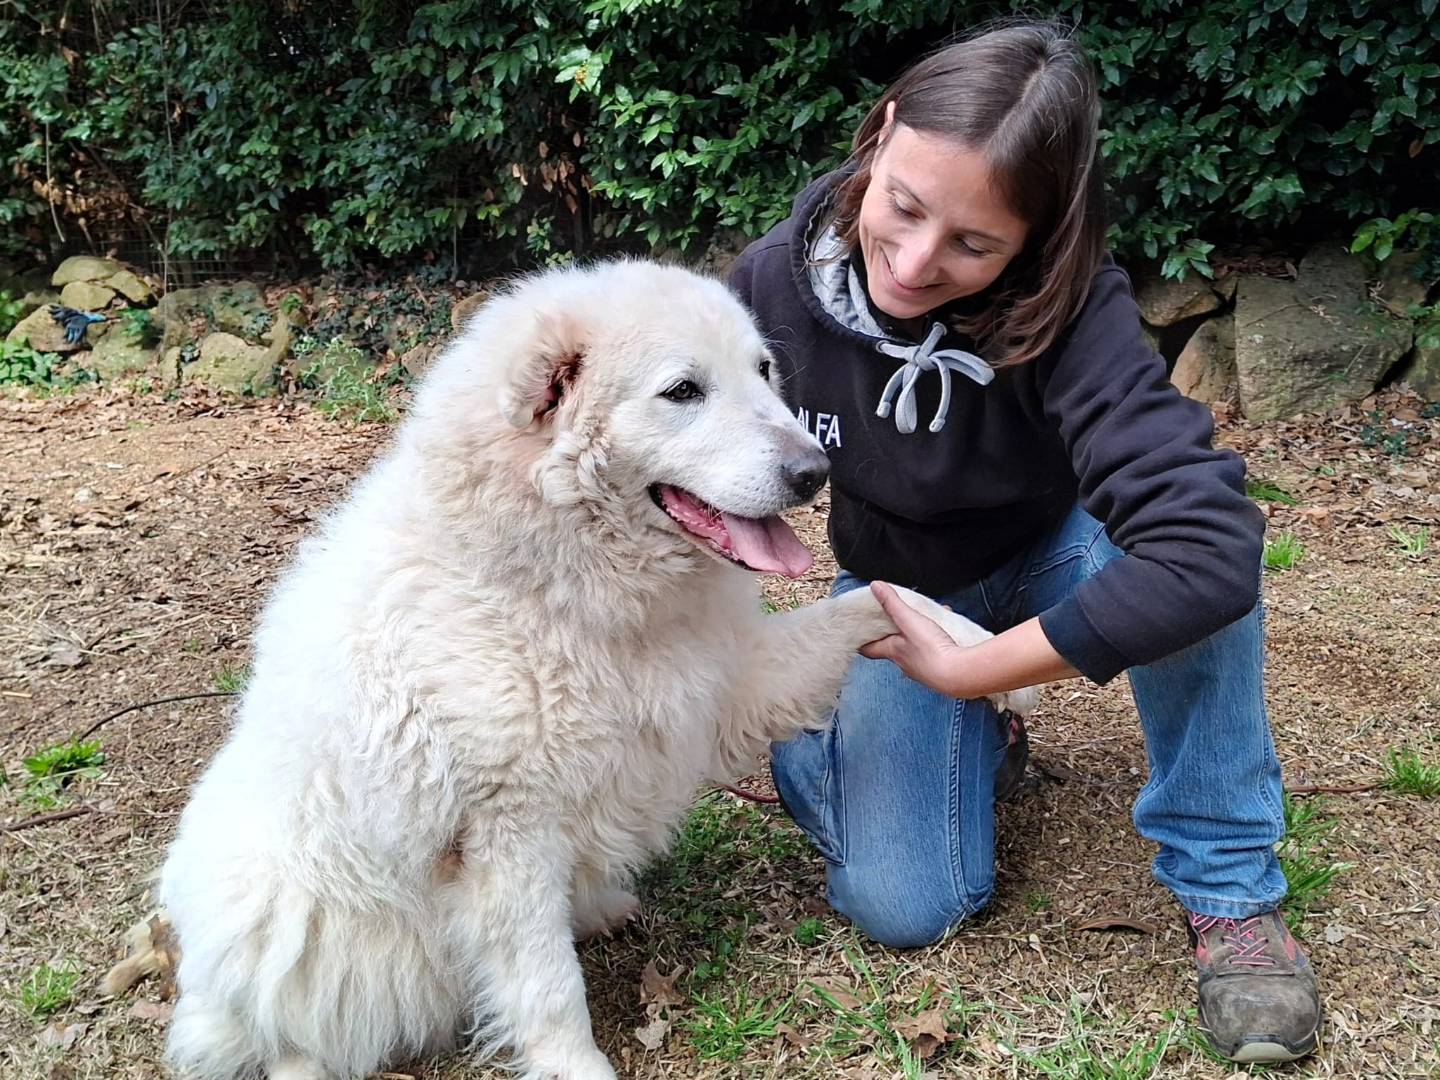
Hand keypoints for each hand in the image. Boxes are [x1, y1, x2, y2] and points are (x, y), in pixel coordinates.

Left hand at [858, 581, 972, 697]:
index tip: (857, 631)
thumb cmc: (932, 651)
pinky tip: (946, 629)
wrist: (961, 674)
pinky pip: (935, 649)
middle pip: (893, 646)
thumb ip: (893, 603)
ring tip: (925, 618)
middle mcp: (906, 663)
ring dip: (918, 632)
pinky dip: (937, 637)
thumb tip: (875, 587)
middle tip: (893, 617)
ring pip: (915, 646)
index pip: (869, 648)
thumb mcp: (909, 620)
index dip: (862, 639)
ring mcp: (923, 667)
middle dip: (893, 631)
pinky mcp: (941, 667)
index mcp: (893, 652)